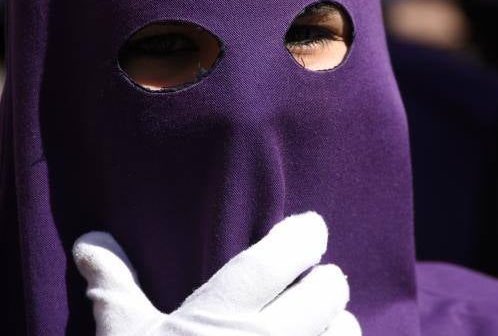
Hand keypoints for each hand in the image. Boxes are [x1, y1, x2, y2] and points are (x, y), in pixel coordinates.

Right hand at [72, 212, 360, 335]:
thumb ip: (115, 287)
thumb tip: (91, 241)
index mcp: (224, 314)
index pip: (287, 253)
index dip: (306, 233)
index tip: (307, 230)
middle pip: (330, 286)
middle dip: (322, 280)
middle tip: (306, 284)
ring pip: (347, 329)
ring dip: (335, 325)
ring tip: (314, 327)